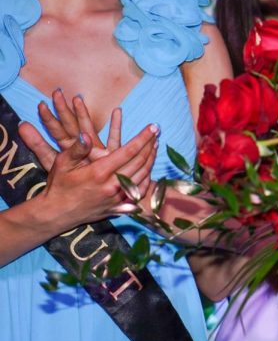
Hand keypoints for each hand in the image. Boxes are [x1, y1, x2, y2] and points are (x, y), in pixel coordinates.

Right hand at [34, 91, 154, 203]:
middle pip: (139, 162)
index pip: (128, 151)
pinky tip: (149, 169)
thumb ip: (77, 149)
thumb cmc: (59, 185)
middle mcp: (111, 186)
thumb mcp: (62, 163)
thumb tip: (86, 135)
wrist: (56, 213)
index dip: (143, 138)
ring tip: (155, 146)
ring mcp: (117, 198)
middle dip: (150, 145)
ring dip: (151, 160)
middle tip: (156, 133)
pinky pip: (139, 192)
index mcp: (99, 172)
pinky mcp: (119, 207)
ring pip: (142, 176)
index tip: (153, 127)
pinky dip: (148, 179)